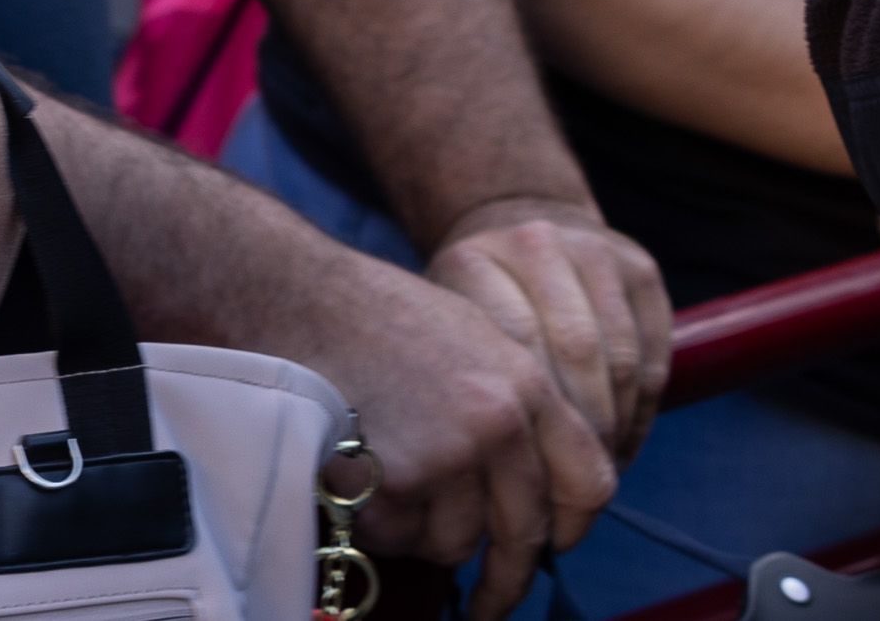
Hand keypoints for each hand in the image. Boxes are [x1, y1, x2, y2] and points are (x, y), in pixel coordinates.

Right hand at [283, 243, 617, 620]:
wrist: (290, 290)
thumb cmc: (369, 313)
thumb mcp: (469, 336)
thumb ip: (513, 402)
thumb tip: (529, 484)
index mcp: (527, 383)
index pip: (588, 483)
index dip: (569, 528)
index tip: (549, 551)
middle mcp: (499, 421)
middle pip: (523, 530)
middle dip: (504, 578)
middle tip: (488, 604)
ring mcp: (447, 451)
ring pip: (456, 542)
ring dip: (423, 532)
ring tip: (383, 483)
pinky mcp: (393, 478)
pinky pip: (399, 537)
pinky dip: (377, 524)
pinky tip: (353, 477)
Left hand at [427, 196, 673, 456]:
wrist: (518, 226)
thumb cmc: (476, 301)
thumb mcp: (446, 325)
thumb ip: (463, 377)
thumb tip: (491, 463)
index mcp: (472, 260)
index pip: (515, 347)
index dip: (533, 417)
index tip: (530, 468)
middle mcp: (534, 244)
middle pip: (575, 355)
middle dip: (580, 430)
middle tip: (571, 480)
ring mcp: (594, 250)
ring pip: (621, 361)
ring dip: (615, 426)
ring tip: (596, 467)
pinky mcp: (641, 268)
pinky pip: (654, 356)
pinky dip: (642, 410)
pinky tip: (621, 442)